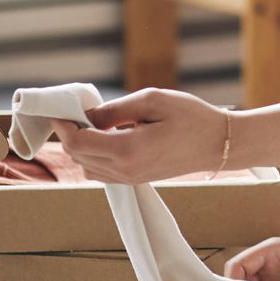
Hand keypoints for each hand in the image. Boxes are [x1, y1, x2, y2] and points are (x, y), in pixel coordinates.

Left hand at [53, 87, 229, 183]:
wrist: (219, 144)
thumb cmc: (191, 117)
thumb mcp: (152, 101)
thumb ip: (115, 110)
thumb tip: (86, 116)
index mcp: (128, 150)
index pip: (78, 143)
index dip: (63, 125)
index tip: (61, 109)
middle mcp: (126, 171)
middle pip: (78, 156)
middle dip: (69, 134)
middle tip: (74, 112)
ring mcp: (131, 179)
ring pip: (87, 166)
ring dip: (82, 146)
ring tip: (91, 123)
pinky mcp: (136, 179)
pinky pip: (102, 172)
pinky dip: (94, 155)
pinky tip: (106, 136)